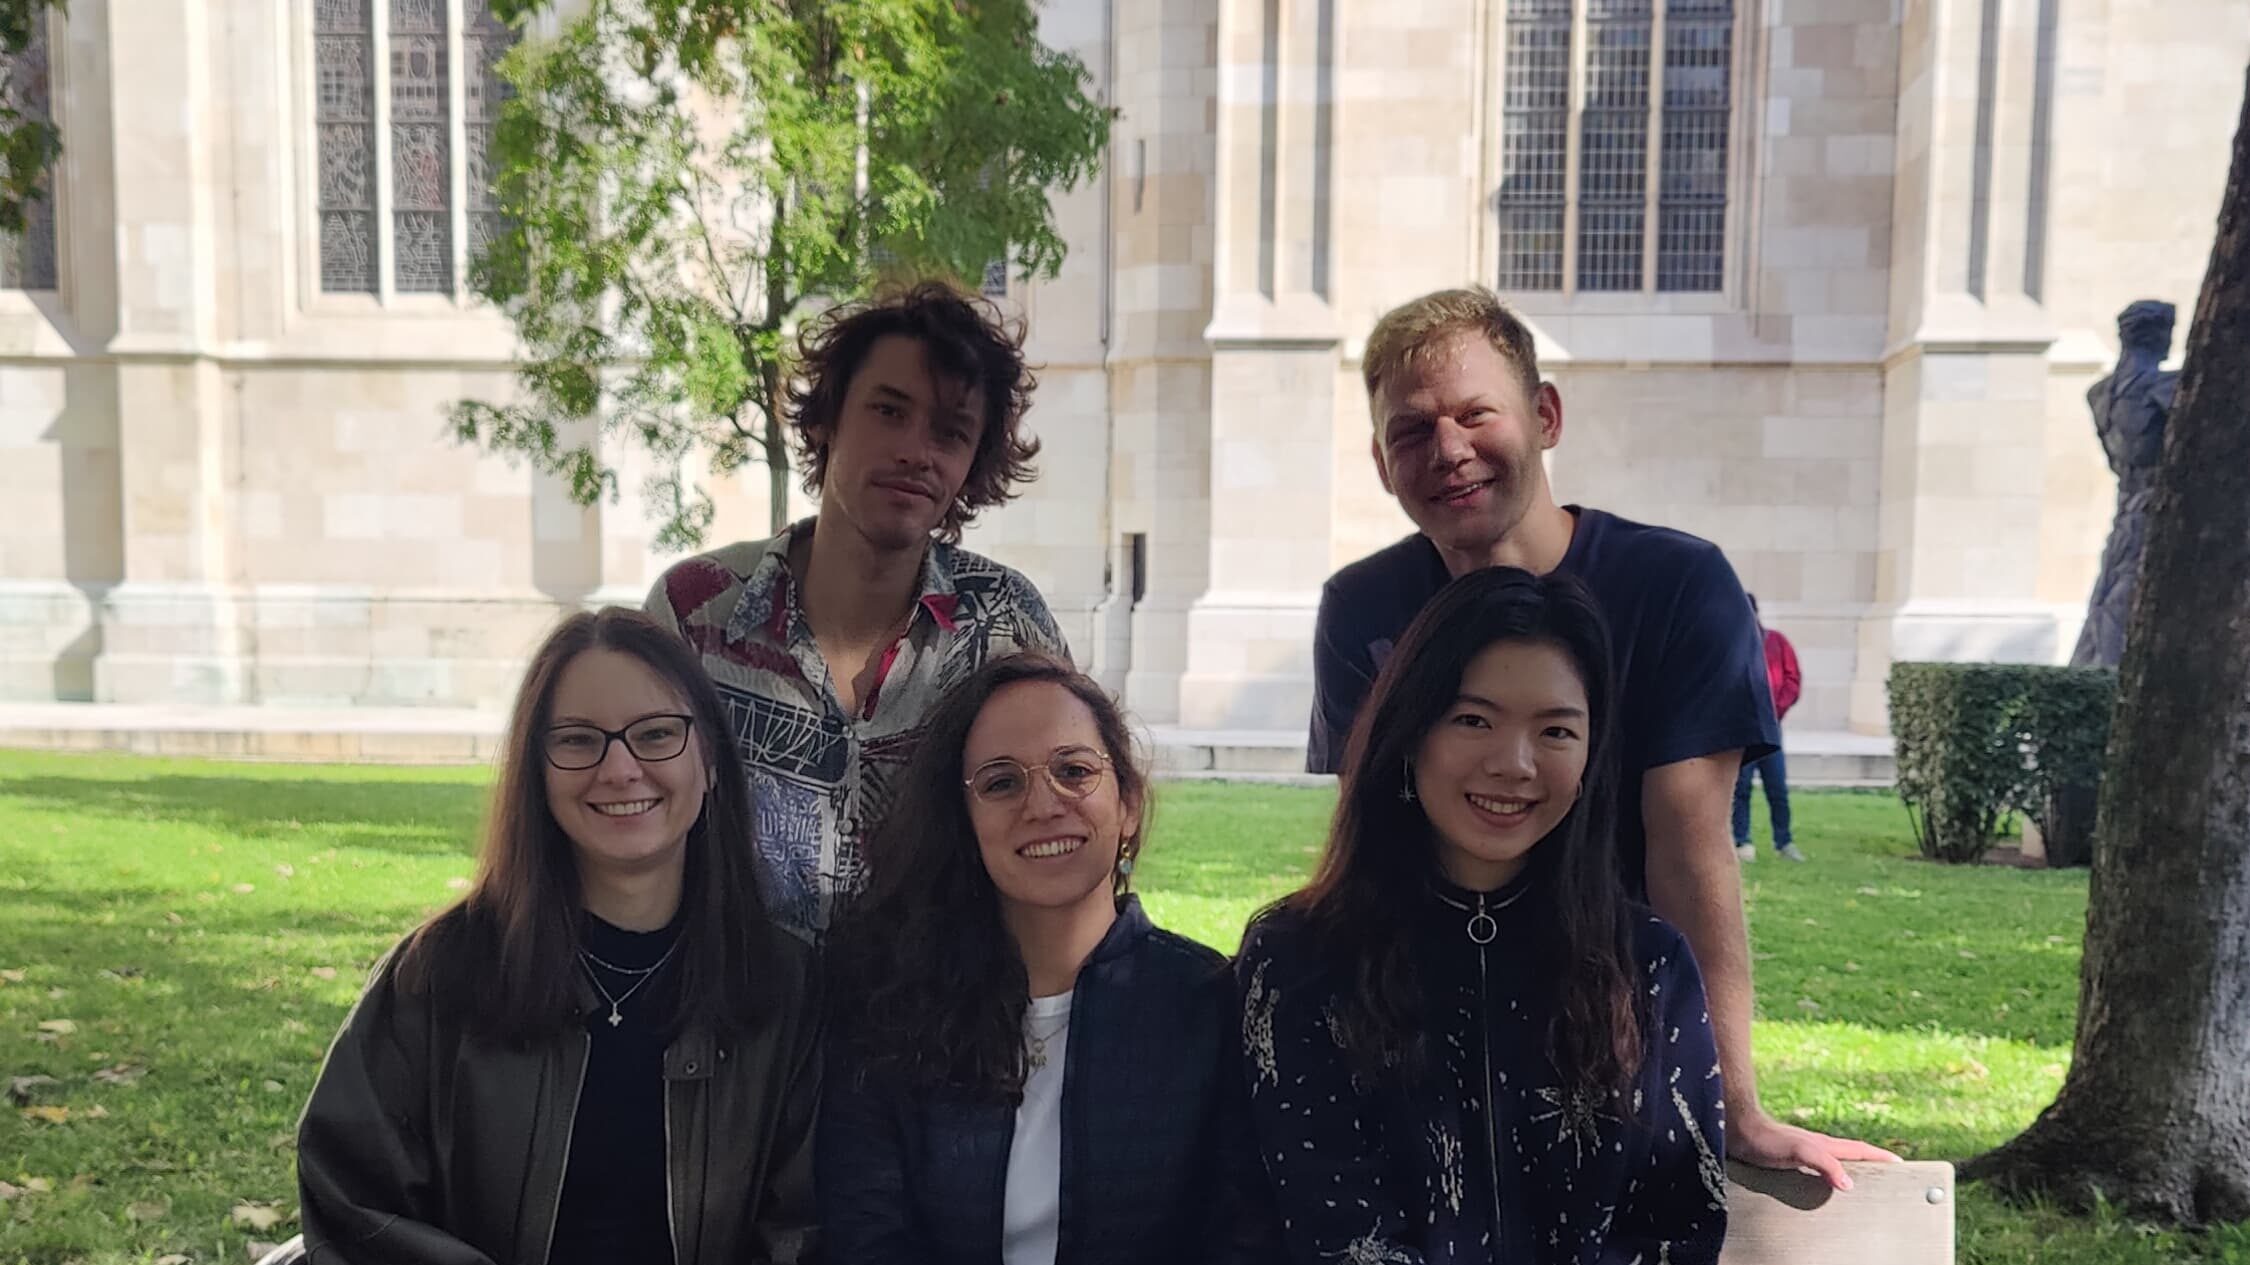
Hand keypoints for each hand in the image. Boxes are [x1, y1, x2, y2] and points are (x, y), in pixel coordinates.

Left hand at [1730, 1106, 1901, 1190]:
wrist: (1737, 1130)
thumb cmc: (1765, 1140)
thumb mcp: (1798, 1151)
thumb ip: (1824, 1163)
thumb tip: (1850, 1184)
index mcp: (1825, 1144)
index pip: (1860, 1150)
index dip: (1880, 1157)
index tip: (1900, 1163)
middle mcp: (1818, 1146)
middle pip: (1852, 1153)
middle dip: (1872, 1162)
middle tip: (1890, 1173)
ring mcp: (1805, 1151)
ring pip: (1836, 1159)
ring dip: (1852, 1167)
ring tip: (1864, 1180)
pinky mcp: (1791, 1157)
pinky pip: (1819, 1166)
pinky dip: (1830, 1173)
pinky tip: (1825, 1182)